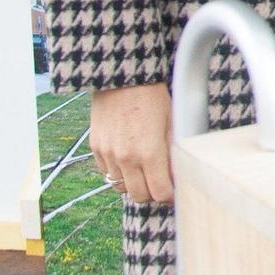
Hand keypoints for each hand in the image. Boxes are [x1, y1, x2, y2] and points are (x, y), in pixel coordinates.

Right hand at [89, 83, 172, 204]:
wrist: (122, 77)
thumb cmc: (153, 96)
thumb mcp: (172, 121)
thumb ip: (174, 151)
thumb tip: (178, 173)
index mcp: (149, 152)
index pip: (160, 192)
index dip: (170, 195)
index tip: (175, 191)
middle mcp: (125, 158)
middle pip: (139, 196)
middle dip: (153, 194)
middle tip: (161, 184)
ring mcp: (107, 154)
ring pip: (120, 187)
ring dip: (134, 184)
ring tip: (145, 172)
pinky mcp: (96, 148)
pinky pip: (107, 173)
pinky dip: (118, 173)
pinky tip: (129, 160)